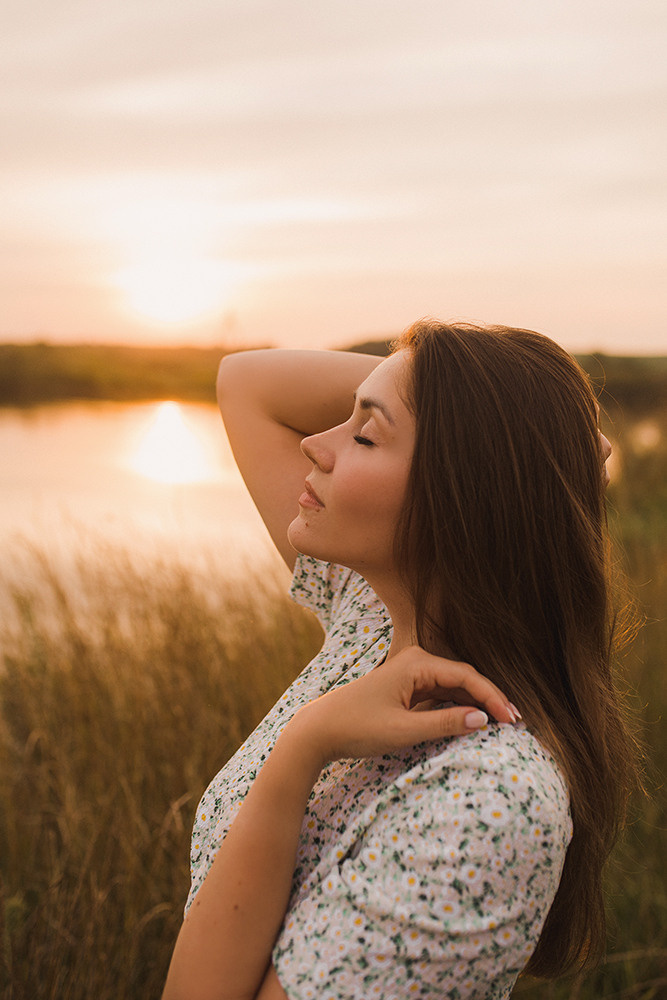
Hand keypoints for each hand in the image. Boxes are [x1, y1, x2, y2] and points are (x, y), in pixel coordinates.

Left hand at [283, 645, 519, 766]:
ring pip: (454, 686)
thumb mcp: (403, 731)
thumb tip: (483, 719)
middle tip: (517, 721)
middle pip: (464, 678)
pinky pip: (441, 694)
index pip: (467, 677)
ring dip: (477, 702)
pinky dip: (459, 706)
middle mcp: (416, 661)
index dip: (493, 697)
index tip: (513, 719)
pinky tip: (475, 718)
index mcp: (416, 663)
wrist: (319, 729)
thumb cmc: (357, 727)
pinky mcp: (407, 687)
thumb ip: (444, 724)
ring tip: (503, 721)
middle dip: (491, 698)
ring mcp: (411, 673)